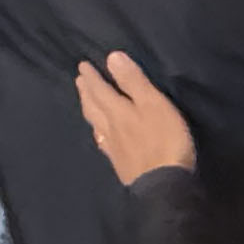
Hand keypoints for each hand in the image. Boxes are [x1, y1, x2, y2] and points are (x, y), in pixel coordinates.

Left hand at [75, 52, 195, 186]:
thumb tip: (111, 57)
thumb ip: (133, 82)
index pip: (100, 90)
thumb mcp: (153, 104)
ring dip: (89, 110)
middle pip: (94, 107)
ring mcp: (114, 148)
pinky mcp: (121, 164)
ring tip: (86, 103)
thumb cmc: (163, 140)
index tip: (82, 66)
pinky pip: (103, 142)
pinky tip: (101, 136)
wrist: (162, 186)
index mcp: (118, 111)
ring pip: (96, 124)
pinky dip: (98, 133)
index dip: (92, 78)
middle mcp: (110, 128)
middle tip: (79, 81)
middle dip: (87, 92)